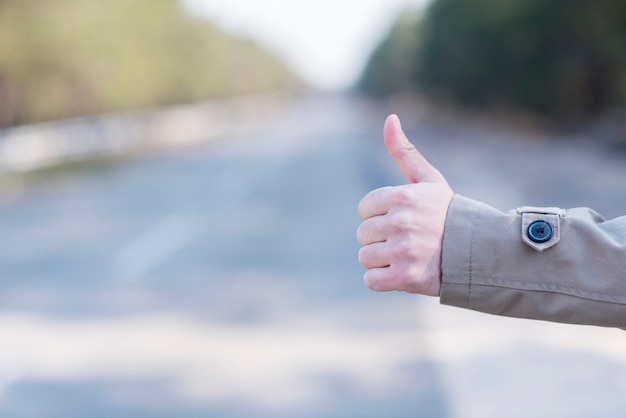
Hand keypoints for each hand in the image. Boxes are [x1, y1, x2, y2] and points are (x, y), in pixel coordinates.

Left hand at [357, 115, 453, 295]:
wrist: (478, 254)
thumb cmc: (448, 214)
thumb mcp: (428, 180)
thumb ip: (404, 151)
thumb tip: (390, 117)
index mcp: (402, 196)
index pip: (364, 208)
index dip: (381, 215)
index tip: (404, 219)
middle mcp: (400, 222)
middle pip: (363, 234)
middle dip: (382, 238)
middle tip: (409, 240)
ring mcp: (403, 251)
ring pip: (365, 257)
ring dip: (383, 260)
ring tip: (408, 256)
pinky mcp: (404, 277)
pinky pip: (371, 280)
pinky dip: (383, 280)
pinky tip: (403, 273)